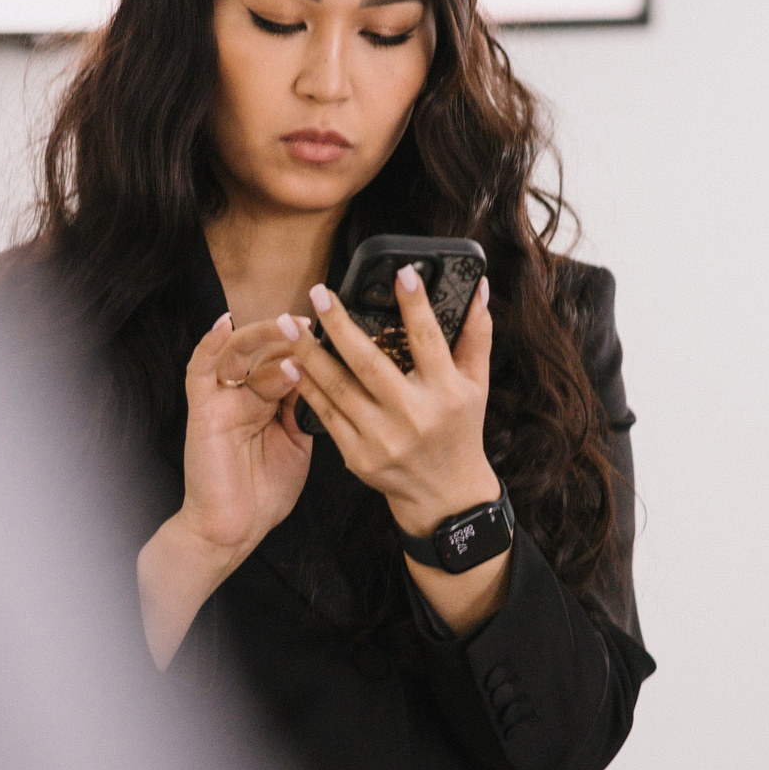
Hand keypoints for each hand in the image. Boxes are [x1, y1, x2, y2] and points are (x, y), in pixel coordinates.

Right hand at [138, 314, 313, 667]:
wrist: (233, 530)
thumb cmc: (265, 493)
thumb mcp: (298, 446)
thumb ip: (307, 412)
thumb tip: (331, 379)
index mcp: (272, 405)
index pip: (291, 364)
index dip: (312, 348)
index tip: (338, 332)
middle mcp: (247, 397)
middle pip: (268, 353)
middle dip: (291, 337)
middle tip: (314, 323)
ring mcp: (224, 401)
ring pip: (239, 353)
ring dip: (262, 336)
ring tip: (285, 324)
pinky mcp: (203, 410)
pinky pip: (200, 370)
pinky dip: (210, 345)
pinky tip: (225, 325)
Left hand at [289, 266, 499, 535]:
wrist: (445, 495)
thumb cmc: (460, 430)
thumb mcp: (476, 384)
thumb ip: (476, 334)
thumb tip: (478, 287)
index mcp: (446, 393)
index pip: (428, 340)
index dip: (415, 306)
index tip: (401, 273)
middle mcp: (414, 416)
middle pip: (369, 363)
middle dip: (339, 325)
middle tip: (318, 293)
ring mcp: (382, 439)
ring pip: (338, 388)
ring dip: (309, 353)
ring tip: (289, 324)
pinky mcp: (358, 456)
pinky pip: (326, 414)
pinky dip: (307, 387)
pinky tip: (291, 363)